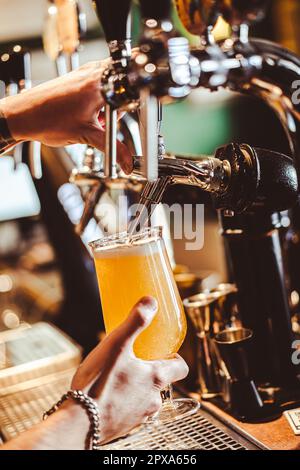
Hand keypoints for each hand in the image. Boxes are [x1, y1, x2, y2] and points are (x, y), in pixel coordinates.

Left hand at [0, 61, 131, 172]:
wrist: (23, 116)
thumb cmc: (47, 120)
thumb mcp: (86, 136)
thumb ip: (113, 150)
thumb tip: (127, 162)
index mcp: (100, 83)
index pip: (132, 85)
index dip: (135, 103)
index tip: (133, 116)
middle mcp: (93, 73)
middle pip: (124, 85)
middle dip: (122, 105)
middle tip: (109, 121)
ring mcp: (84, 73)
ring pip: (111, 87)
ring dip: (109, 105)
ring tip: (96, 120)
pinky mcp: (77, 78)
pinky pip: (98, 87)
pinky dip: (98, 101)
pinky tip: (89, 114)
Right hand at [1, 296, 187, 449]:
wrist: (79, 424)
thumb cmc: (98, 385)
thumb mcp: (117, 344)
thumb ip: (135, 321)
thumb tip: (150, 302)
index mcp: (155, 379)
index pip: (181, 367)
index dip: (175, 357)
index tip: (165, 351)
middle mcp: (152, 400)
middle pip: (161, 382)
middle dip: (150, 370)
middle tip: (135, 359)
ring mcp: (138, 416)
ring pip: (145, 397)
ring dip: (136, 386)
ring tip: (117, 376)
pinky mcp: (123, 426)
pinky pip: (129, 410)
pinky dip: (122, 400)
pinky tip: (106, 393)